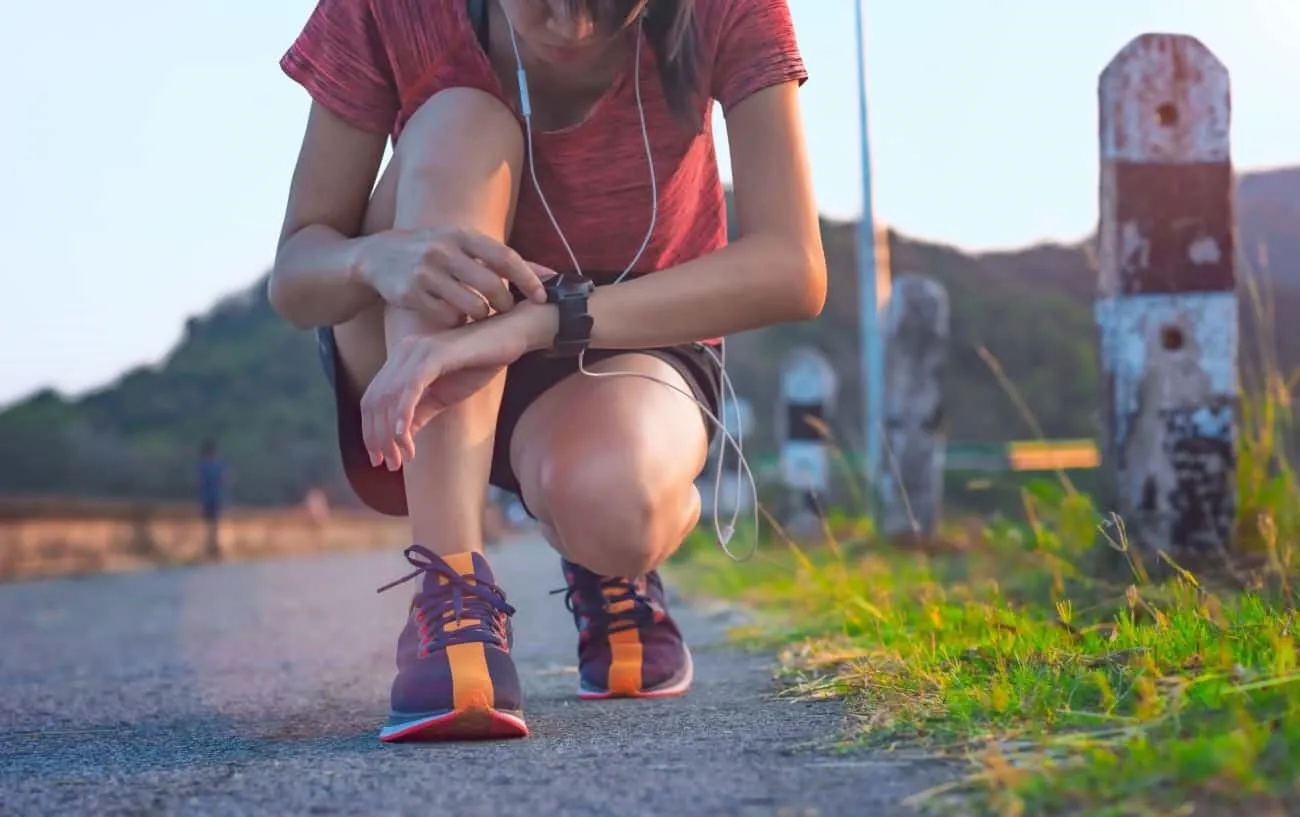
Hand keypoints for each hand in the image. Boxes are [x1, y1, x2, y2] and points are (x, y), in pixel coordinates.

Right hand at [355, 227, 554, 326]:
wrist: (376, 256)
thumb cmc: (432, 251)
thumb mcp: (463, 244)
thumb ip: (502, 259)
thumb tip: (550, 274)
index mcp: (462, 235)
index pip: (506, 258)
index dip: (528, 279)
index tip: (543, 297)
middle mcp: (444, 250)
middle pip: (492, 286)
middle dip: (506, 304)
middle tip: (507, 311)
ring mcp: (426, 272)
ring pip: (472, 306)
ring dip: (482, 316)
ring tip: (480, 314)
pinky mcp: (411, 293)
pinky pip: (448, 317)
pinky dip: (457, 321)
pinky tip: (454, 315)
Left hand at [359, 305, 554, 468]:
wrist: (510, 336)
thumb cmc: (481, 362)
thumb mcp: (445, 394)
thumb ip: (422, 411)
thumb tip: (400, 436)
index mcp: (402, 359)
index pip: (373, 399)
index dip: (370, 431)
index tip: (380, 459)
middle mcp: (403, 352)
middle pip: (374, 400)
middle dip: (376, 437)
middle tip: (390, 465)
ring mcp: (417, 351)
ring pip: (389, 397)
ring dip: (391, 433)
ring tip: (401, 459)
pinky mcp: (434, 354)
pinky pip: (410, 388)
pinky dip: (403, 414)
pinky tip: (404, 437)